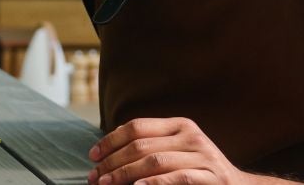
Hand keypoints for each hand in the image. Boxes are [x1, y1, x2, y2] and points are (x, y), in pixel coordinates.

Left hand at [87, 117, 246, 184]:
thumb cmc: (198, 171)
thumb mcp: (176, 152)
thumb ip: (150, 147)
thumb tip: (106, 155)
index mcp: (179, 125)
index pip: (137, 127)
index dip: (111, 140)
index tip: (93, 156)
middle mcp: (191, 136)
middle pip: (141, 145)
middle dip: (113, 161)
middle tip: (95, 176)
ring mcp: (203, 156)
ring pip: (155, 161)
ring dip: (125, 174)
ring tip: (107, 184)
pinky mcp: (211, 177)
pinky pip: (178, 177)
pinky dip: (154, 183)